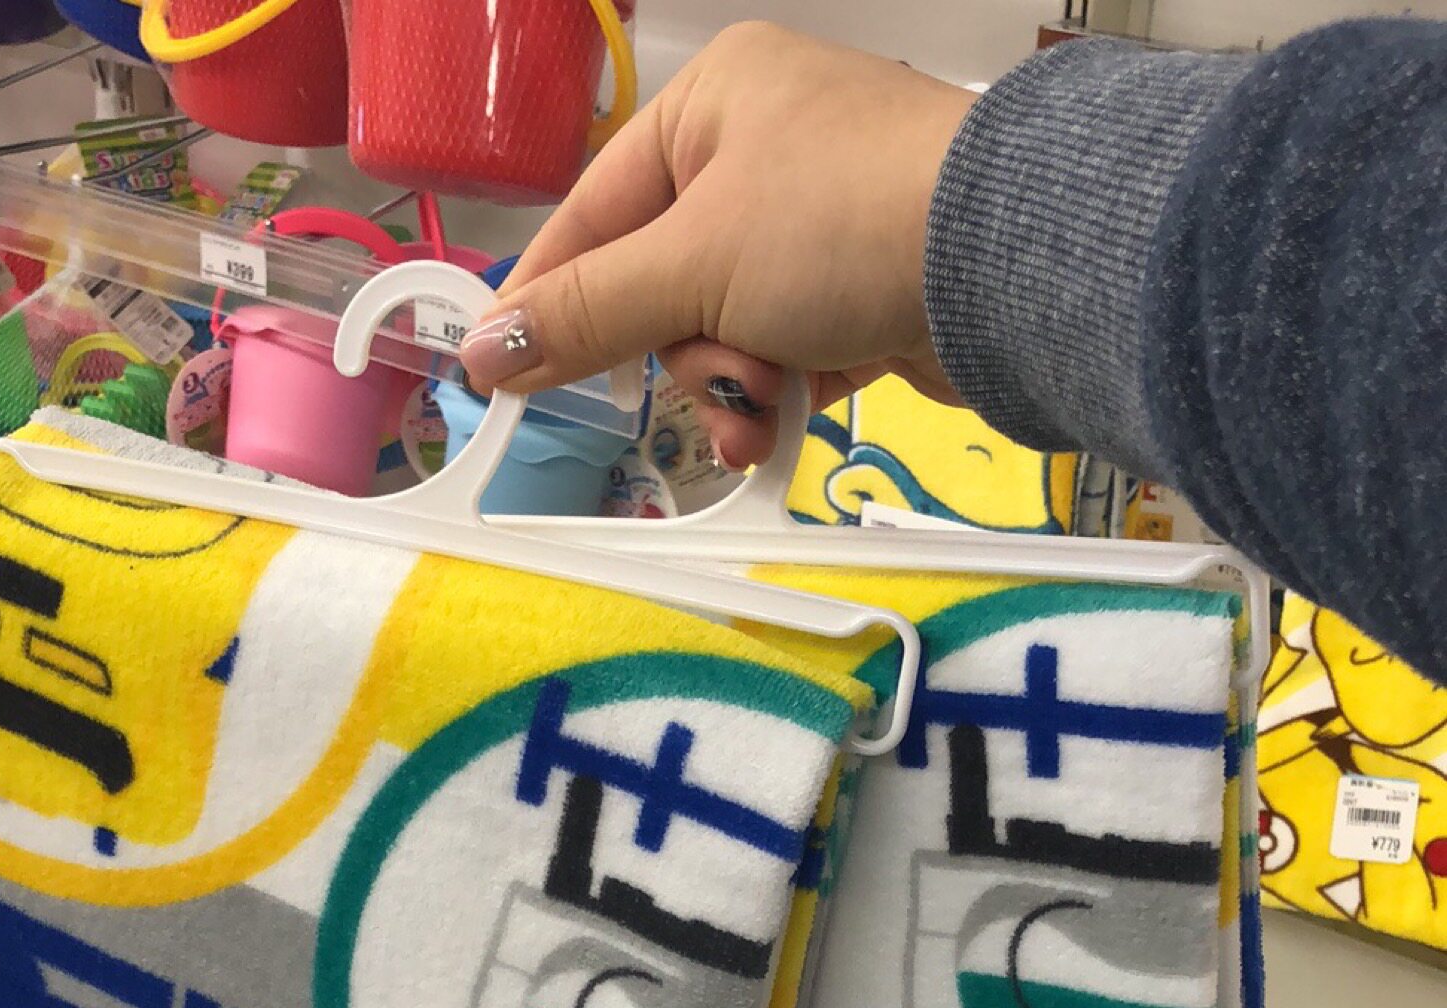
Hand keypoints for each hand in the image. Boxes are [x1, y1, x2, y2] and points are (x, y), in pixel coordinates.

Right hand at [458, 21, 975, 467]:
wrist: (1011, 263)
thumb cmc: (841, 224)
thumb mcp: (693, 265)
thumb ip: (588, 313)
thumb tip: (485, 352)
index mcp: (711, 103)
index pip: (596, 211)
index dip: (553, 298)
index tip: (505, 373)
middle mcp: (763, 149)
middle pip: (664, 283)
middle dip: (685, 354)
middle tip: (715, 385)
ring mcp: (819, 221)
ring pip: (725, 328)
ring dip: (734, 385)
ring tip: (765, 411)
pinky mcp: (864, 285)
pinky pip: (787, 348)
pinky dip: (785, 389)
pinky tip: (792, 416)